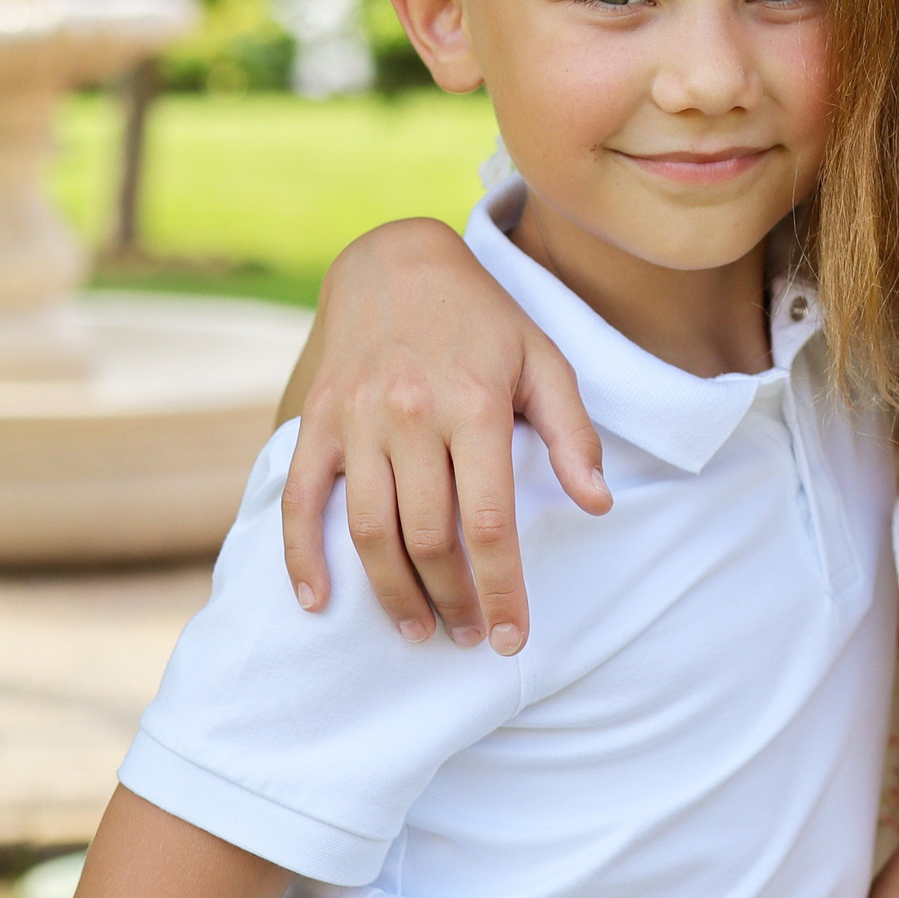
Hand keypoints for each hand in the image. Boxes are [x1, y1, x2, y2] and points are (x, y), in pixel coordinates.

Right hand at [279, 218, 610, 656]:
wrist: (397, 260)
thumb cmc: (484, 319)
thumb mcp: (544, 361)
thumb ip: (572, 435)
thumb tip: (599, 504)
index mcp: (473, 406)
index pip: (490, 522)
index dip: (502, 589)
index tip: (511, 636)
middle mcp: (411, 416)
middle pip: (429, 537)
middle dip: (453, 600)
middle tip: (471, 637)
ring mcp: (356, 420)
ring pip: (368, 530)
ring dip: (392, 592)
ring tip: (417, 629)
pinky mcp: (317, 420)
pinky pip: (299, 499)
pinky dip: (302, 556)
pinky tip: (318, 600)